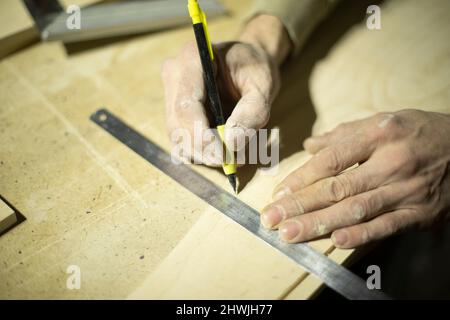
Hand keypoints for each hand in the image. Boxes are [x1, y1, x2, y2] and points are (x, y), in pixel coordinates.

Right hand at [161, 15, 290, 165]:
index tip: (222, 155)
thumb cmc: (255, 68)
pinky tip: (218, 150)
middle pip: (178, 123)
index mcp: (193, 58)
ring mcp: (170, 91)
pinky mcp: (173, 108)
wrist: (248, 61)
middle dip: (202, 148)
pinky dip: (198, 150)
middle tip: (229, 161)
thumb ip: (252, 113)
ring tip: (229, 157)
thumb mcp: (263, 86)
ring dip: (200, 152)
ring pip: (176, 134)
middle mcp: (175, 73)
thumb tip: (231, 144)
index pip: (187, 105)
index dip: (201, 135)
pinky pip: (179, 136)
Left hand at [261, 109, 449, 247]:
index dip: (302, 178)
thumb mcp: (384, 121)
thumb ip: (344, 134)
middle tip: (272, 218)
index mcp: (380, 135)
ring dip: (320, 224)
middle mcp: (392, 162)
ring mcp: (407, 190)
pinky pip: (387, 225)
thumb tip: (309, 144)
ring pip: (357, 209)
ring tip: (290, 233)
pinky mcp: (420, 212)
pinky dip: (361, 235)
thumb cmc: (420, 132)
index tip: (278, 192)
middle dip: (300, 205)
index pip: (332, 160)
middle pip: (338, 187)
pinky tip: (335, 240)